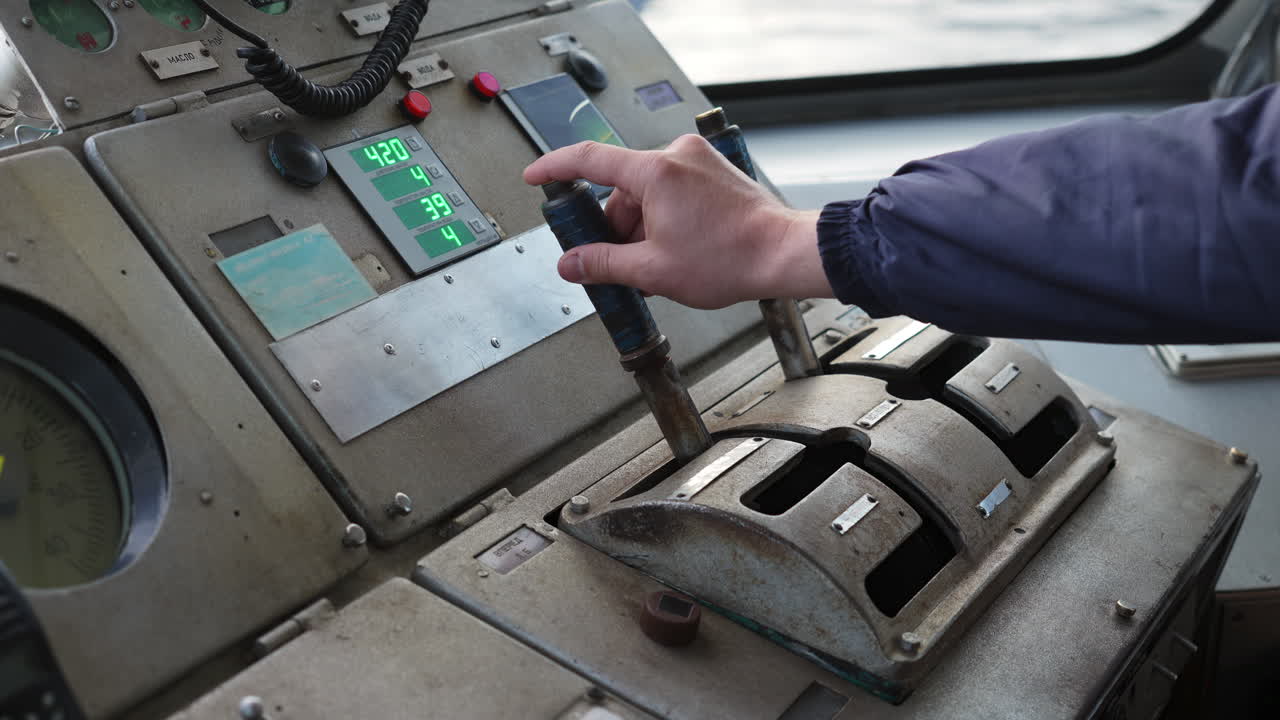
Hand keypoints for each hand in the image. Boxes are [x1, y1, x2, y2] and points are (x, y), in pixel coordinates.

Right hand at [523, 134, 830, 309]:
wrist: (782, 254)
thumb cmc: (731, 257)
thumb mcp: (653, 270)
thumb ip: (603, 264)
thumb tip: (572, 264)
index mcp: (655, 172)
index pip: (588, 160)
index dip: (555, 169)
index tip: (536, 178)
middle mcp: (676, 156)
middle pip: (621, 190)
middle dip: (614, 229)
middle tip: (615, 264)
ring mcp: (697, 162)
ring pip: (647, 195)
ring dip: (641, 229)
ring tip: (655, 266)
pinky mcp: (713, 173)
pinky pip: (672, 192)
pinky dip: (663, 220)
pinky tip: (672, 252)